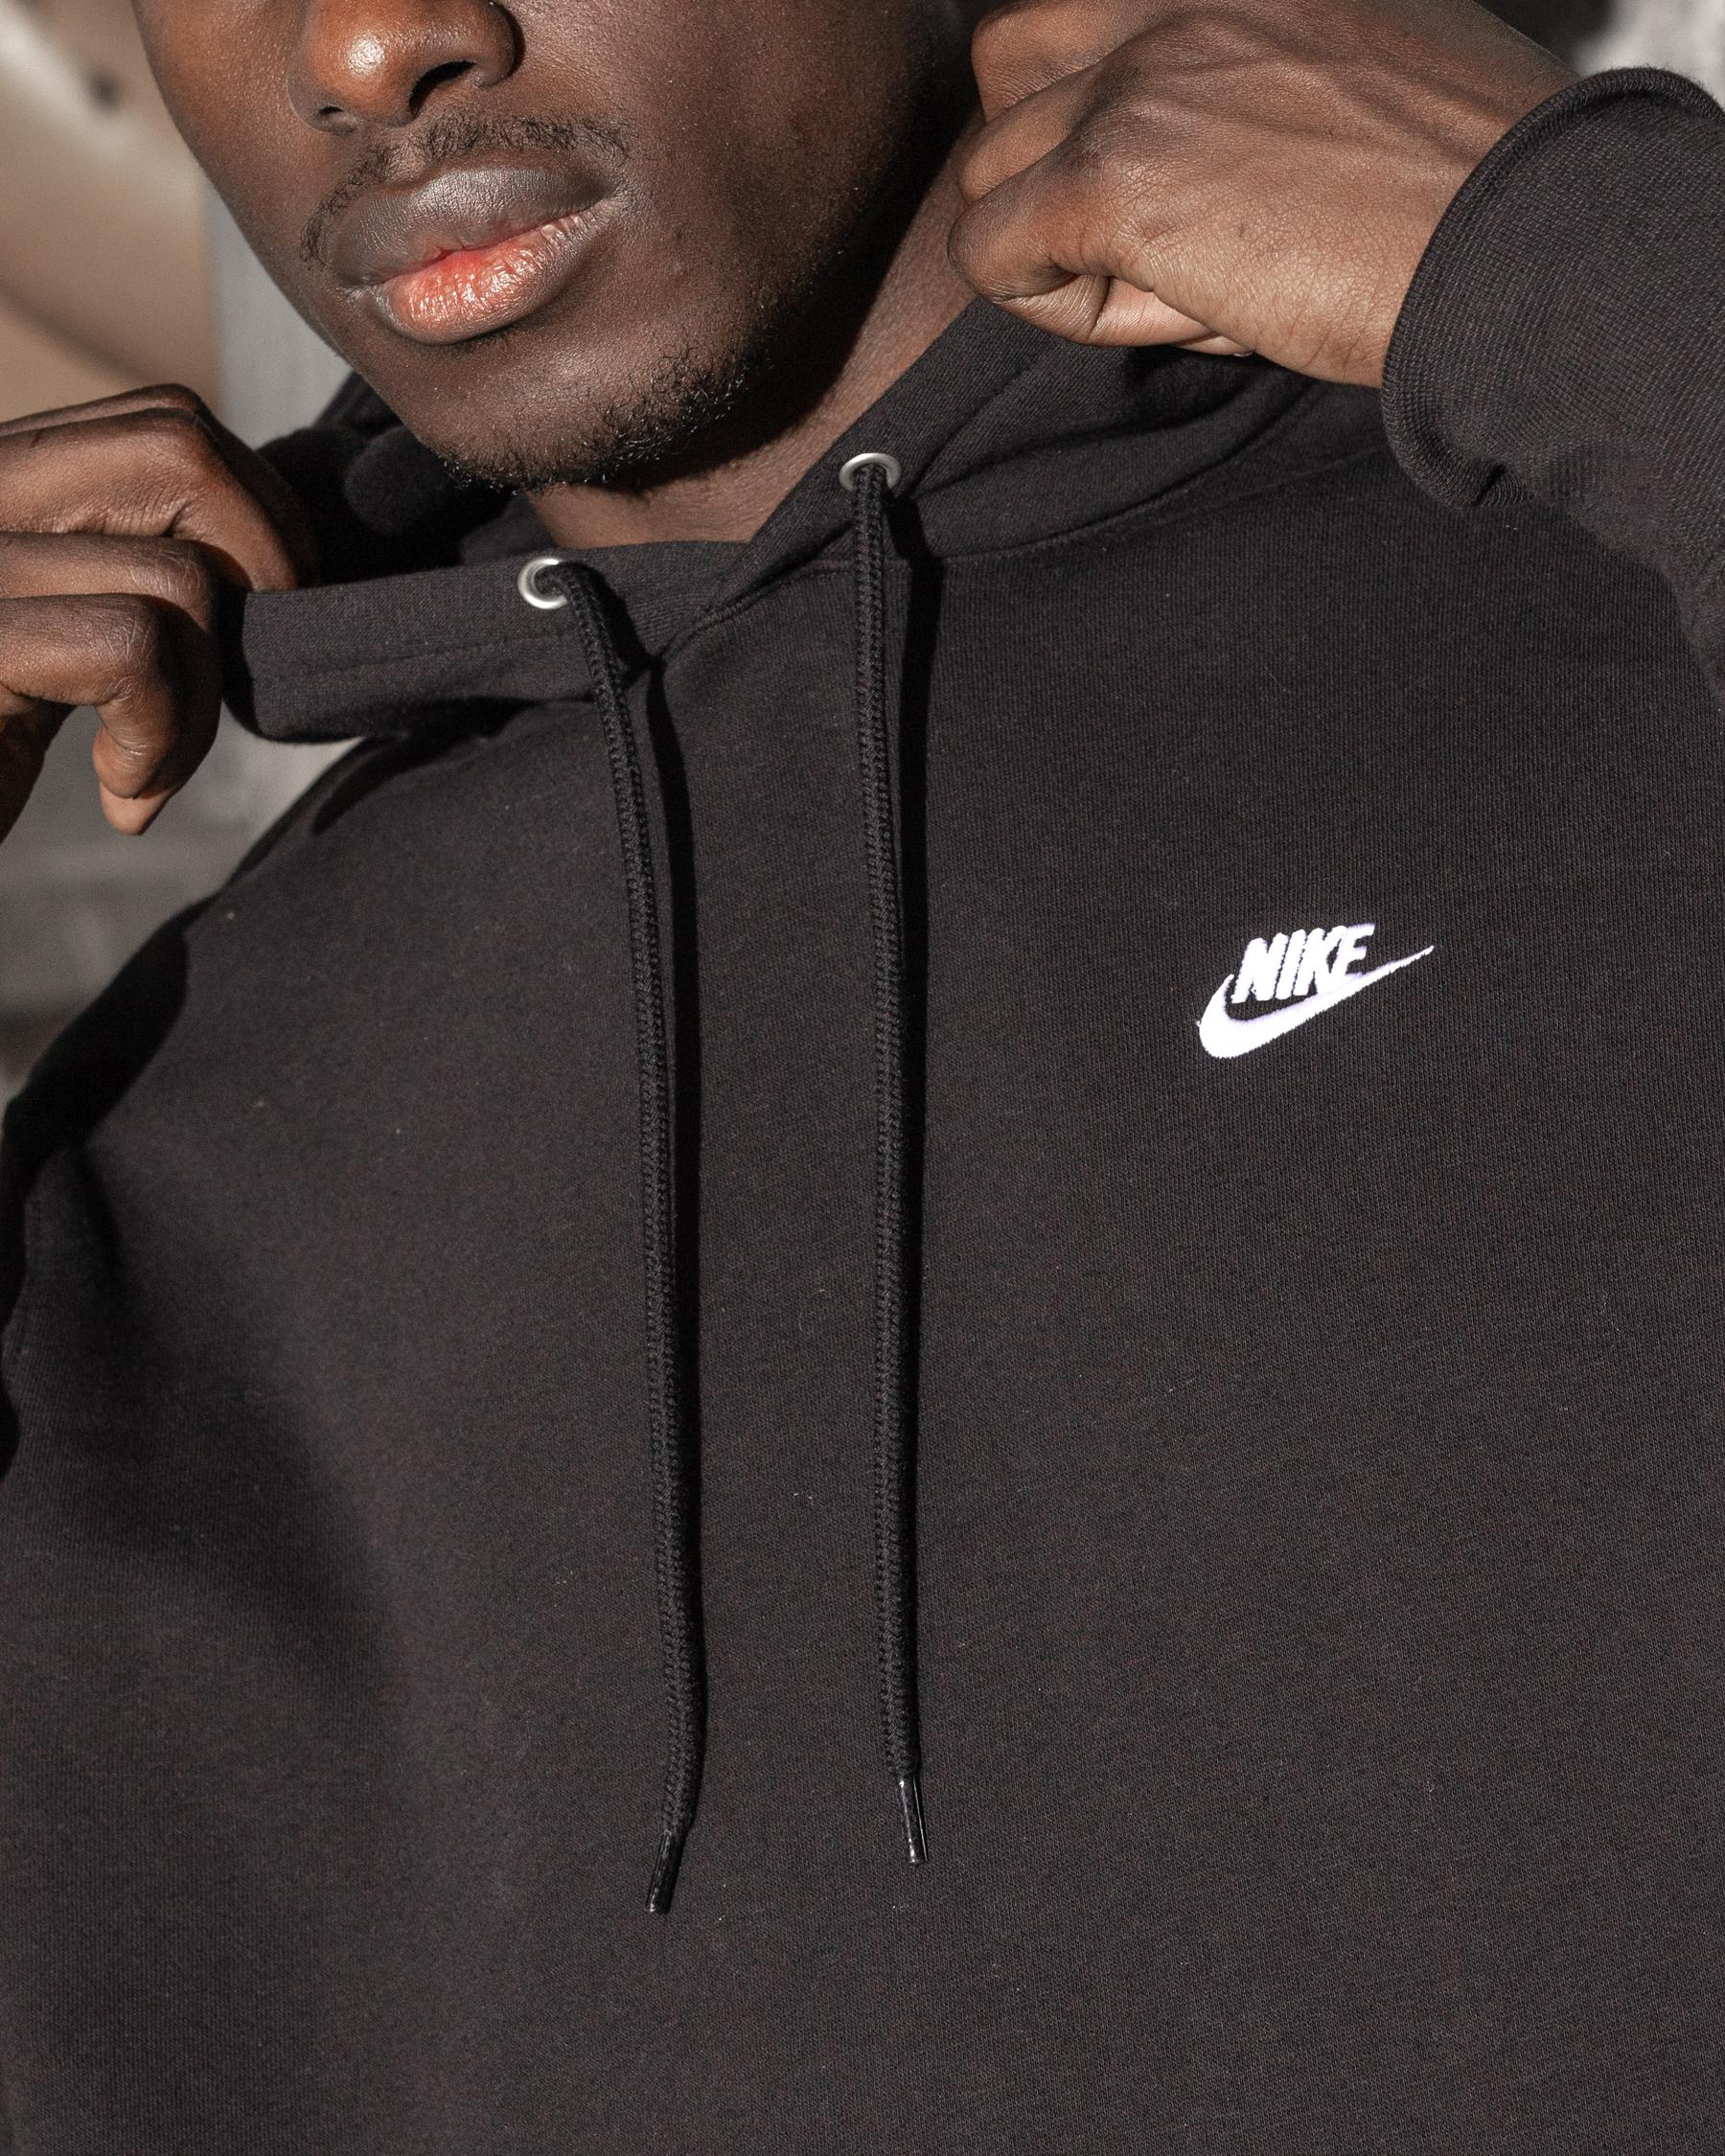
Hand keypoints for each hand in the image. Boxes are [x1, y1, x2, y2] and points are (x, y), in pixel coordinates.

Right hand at [0, 386, 313, 843]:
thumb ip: (128, 579)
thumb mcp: (62, 654)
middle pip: (183, 447)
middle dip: (265, 570)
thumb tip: (284, 570)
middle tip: (244, 684)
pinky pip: (133, 652)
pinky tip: (117, 793)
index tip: (261, 626)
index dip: (260, 521)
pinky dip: (160, 739)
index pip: (166, 423)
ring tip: (146, 767)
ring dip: (204, 701)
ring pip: (180, 574)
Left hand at [953, 0, 1575, 383]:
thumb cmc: (1475, 192)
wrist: (1524, 242)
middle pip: (1009, 68)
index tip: (1208, 191)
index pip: (1088, 14)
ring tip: (1179, 287)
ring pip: (990, 171)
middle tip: (1150, 241)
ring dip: (1058, 243)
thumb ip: (1270, 79)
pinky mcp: (1109, 180)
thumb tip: (1194, 165)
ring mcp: (1134, 80)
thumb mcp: (1369, 75)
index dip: (1111, 116)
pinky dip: (1052, 306)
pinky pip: (991, 255)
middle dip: (1049, 163)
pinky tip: (1174, 313)